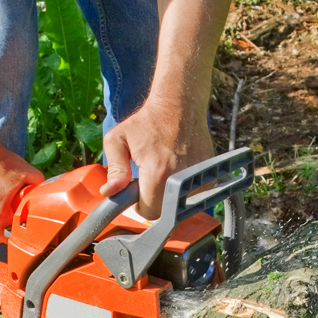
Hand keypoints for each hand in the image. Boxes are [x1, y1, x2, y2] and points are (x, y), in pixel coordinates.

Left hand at [100, 97, 213, 219]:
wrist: (179, 106)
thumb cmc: (146, 122)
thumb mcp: (118, 140)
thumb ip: (114, 170)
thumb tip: (109, 193)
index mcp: (157, 172)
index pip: (149, 212)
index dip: (140, 205)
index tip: (137, 191)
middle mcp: (181, 178)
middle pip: (165, 211)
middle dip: (154, 201)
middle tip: (149, 179)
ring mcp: (198, 177)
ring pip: (179, 205)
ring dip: (169, 195)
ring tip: (164, 169)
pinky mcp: (209, 175)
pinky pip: (193, 195)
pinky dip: (183, 188)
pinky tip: (177, 168)